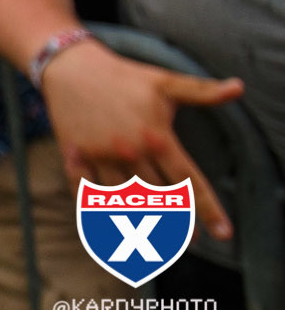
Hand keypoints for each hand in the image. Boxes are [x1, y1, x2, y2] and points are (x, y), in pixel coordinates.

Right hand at [40, 39, 247, 239]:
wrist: (70, 66)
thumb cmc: (124, 76)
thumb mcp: (165, 82)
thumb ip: (203, 91)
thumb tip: (239, 87)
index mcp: (157, 137)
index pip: (189, 182)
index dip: (209, 210)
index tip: (222, 234)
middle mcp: (130, 152)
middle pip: (159, 201)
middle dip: (176, 225)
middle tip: (189, 240)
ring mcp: (101, 156)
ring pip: (124, 203)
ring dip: (139, 226)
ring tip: (154, 244)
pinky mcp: (75, 157)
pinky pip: (85, 193)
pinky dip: (95, 213)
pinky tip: (106, 229)